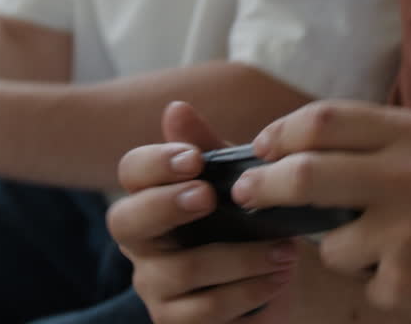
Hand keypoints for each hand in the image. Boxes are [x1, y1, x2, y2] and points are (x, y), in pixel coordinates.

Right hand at [108, 102, 299, 323]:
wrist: (282, 276)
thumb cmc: (252, 222)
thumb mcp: (240, 182)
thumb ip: (212, 148)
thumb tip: (175, 108)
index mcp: (154, 197)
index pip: (131, 172)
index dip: (155, 163)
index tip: (195, 158)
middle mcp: (144, 242)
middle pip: (124, 221)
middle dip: (165, 204)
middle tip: (208, 196)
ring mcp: (155, 286)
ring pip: (181, 270)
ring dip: (241, 258)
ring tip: (286, 250)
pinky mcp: (175, 322)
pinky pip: (205, 310)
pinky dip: (249, 292)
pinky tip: (278, 277)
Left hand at [231, 101, 410, 322]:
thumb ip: (382, 144)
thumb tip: (299, 148)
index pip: (326, 120)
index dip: (282, 133)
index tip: (263, 148)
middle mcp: (409, 177)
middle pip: (305, 174)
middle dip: (264, 185)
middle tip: (246, 193)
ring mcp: (406, 233)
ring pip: (328, 243)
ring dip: (340, 249)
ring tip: (388, 248)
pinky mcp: (405, 282)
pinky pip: (363, 282)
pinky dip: (378, 281)